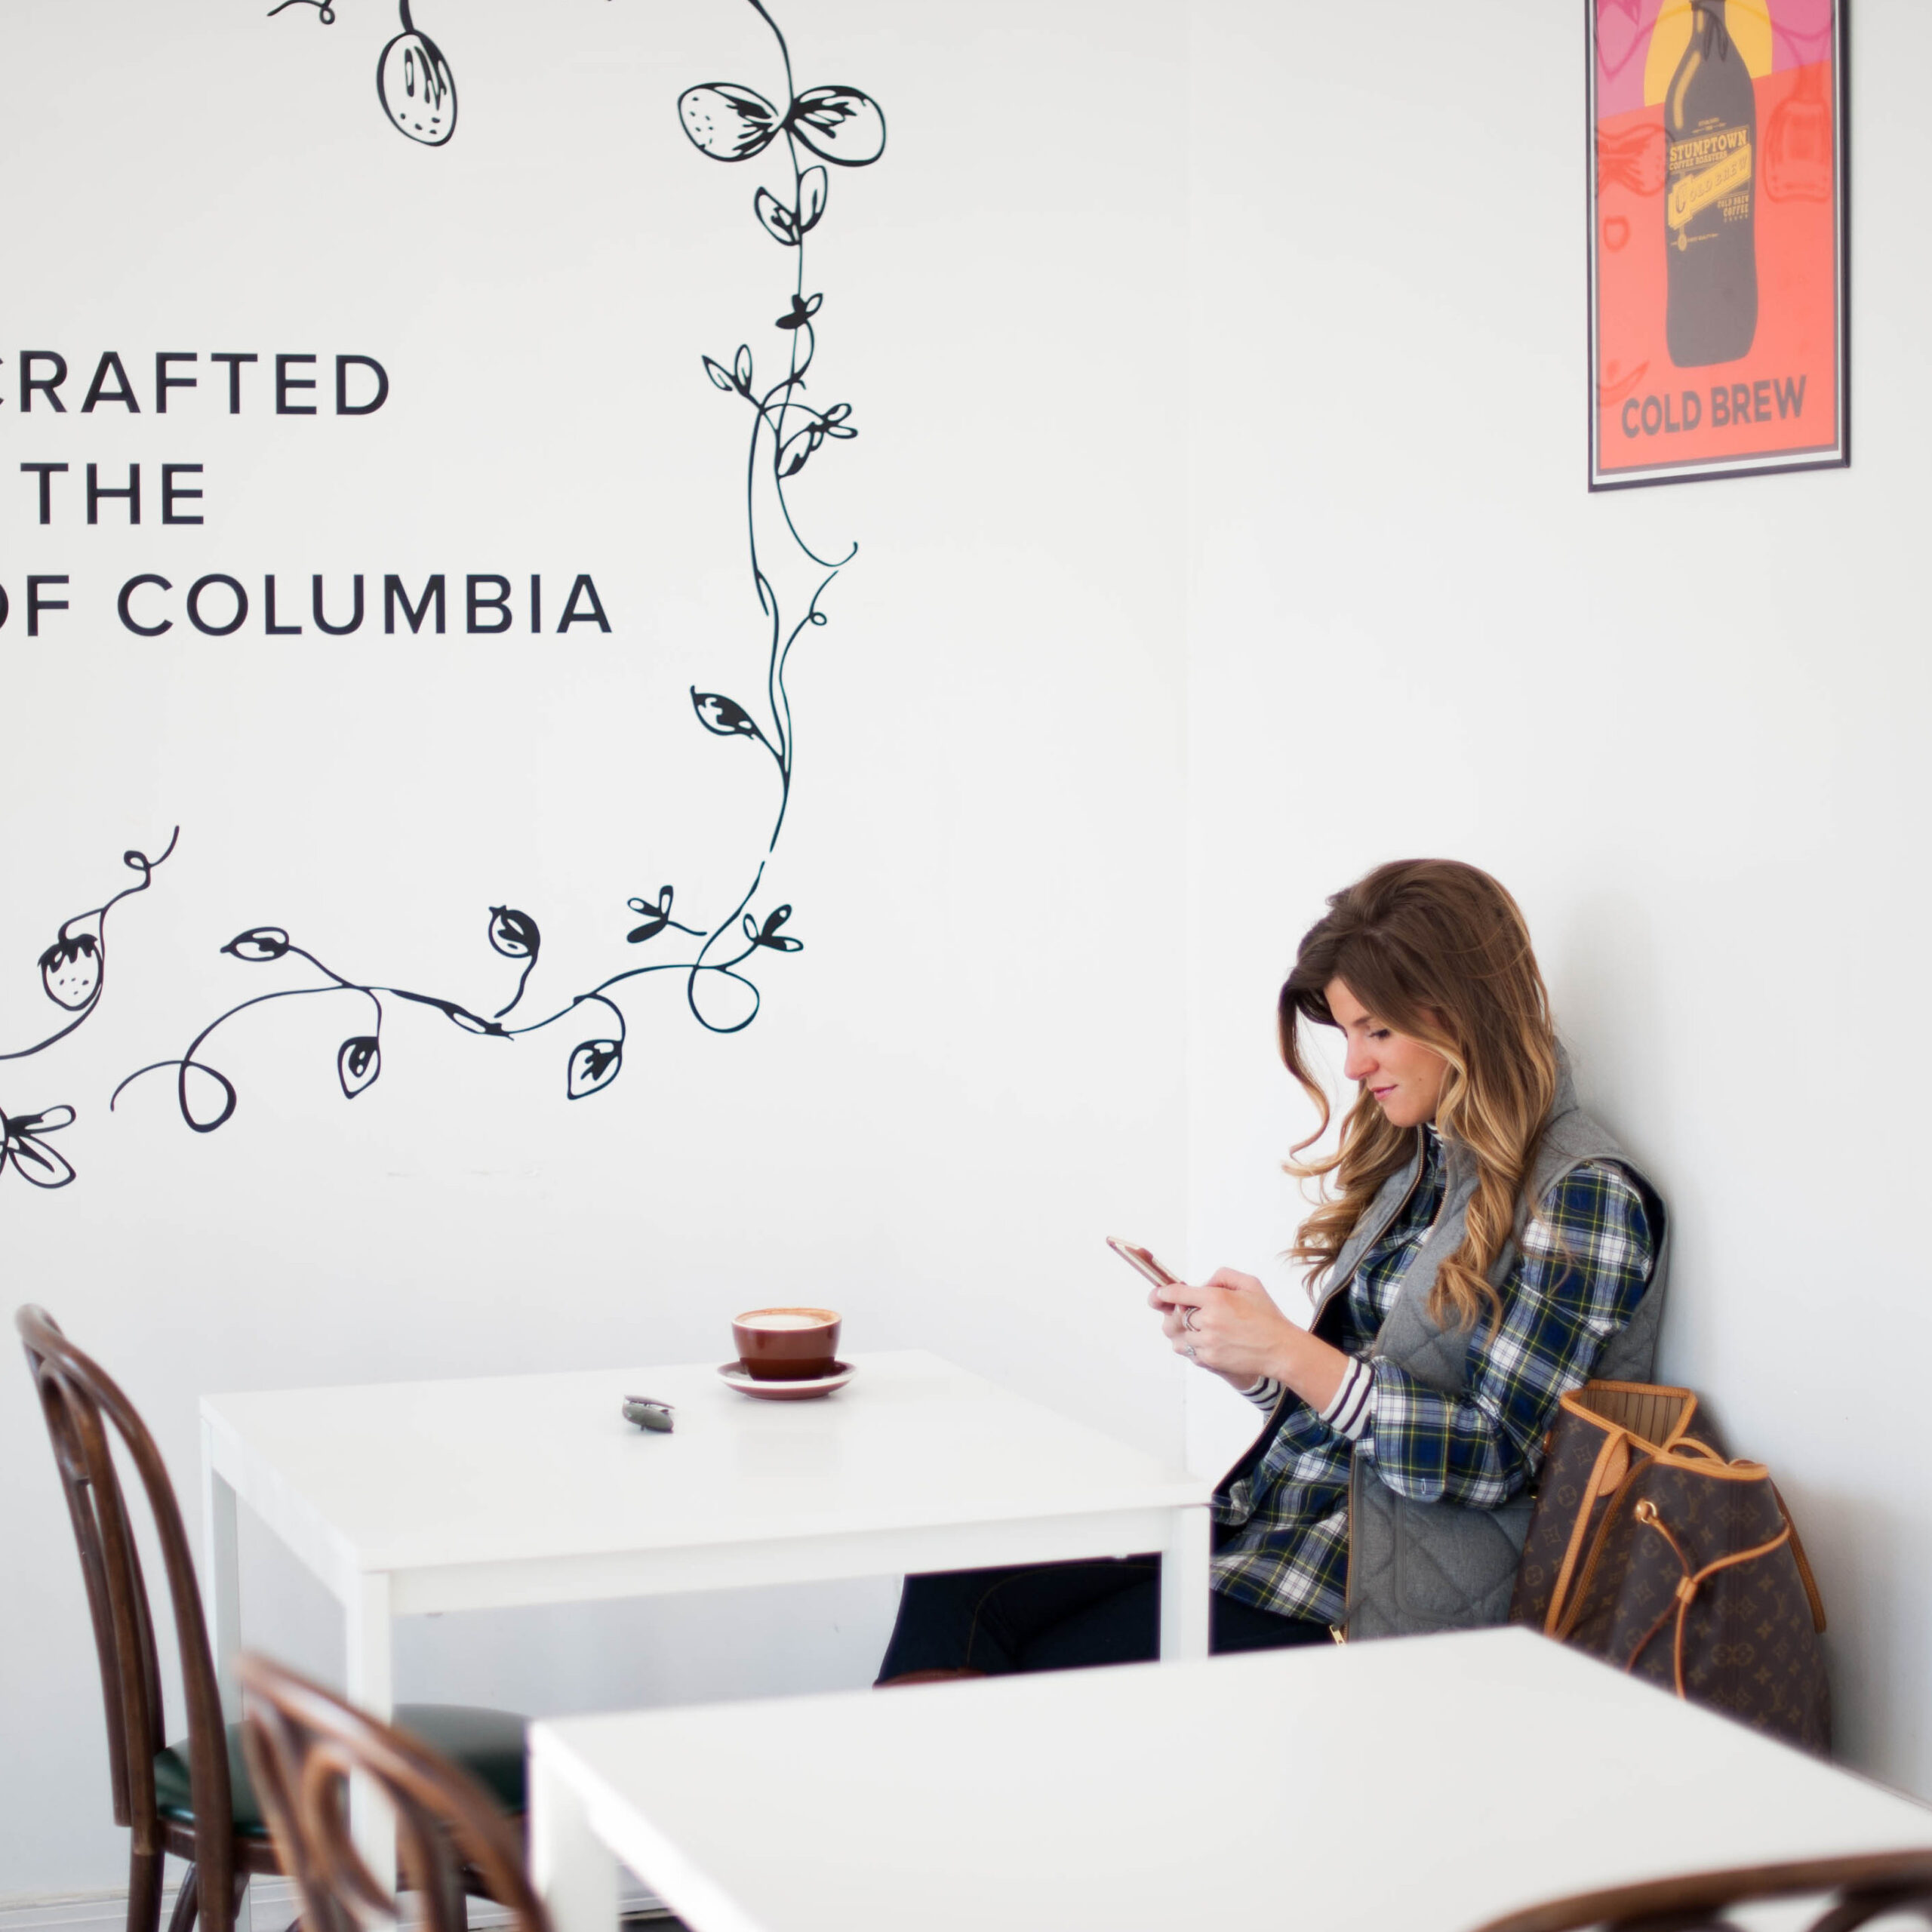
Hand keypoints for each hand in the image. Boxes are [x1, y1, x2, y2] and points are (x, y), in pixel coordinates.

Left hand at [1152, 1268, 1347, 1407]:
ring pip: (1178, 1336)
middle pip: (1174, 1317)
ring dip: (1184, 1331)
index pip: (1175, 1294)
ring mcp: (1207, 1342)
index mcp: (1215, 1299)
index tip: (1158, 1294)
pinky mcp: (1210, 1360)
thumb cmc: (1267, 1316)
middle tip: (1185, 1312)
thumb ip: (1222, 1276)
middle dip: (1176, 1313)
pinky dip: (1193, 1346)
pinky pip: (1189, 1352)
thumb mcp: (1250, 1284)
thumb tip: (1203, 1283)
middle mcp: (1208, 1321)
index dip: (1163, 1293)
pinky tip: (1207, 1341)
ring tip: (1200, 1328)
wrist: (1280, 1349)